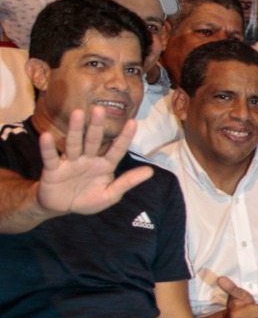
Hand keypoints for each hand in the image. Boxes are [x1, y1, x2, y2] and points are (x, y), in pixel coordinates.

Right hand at [36, 107, 152, 216]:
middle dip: (96, 126)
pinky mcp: (53, 170)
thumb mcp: (110, 194)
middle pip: (93, 141)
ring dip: (75, 129)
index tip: (133, 122)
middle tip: (100, 109)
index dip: (125, 137)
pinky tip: (47, 136)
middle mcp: (88, 159)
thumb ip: (127, 182)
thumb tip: (150, 172)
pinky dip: (47, 148)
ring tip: (78, 113)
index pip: (117, 149)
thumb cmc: (88, 198)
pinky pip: (51, 157)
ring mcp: (70, 163)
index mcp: (104, 165)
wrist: (61, 207)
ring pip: (73, 144)